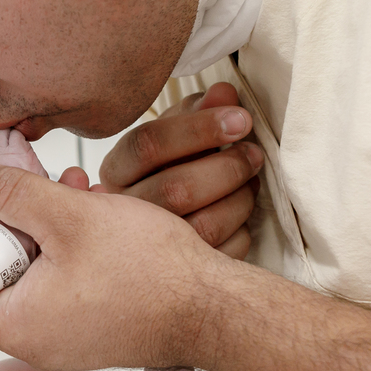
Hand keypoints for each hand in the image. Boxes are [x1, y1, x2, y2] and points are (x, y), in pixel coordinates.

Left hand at [0, 161, 234, 370]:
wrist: (213, 308)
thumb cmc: (149, 272)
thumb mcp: (68, 215)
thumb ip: (10, 194)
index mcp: (15, 324)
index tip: (1, 200)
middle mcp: (34, 341)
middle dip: (19, 219)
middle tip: (44, 188)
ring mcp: (64, 338)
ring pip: (34, 272)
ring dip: (50, 227)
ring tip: (78, 192)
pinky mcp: (91, 329)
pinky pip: (63, 285)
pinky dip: (71, 249)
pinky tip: (96, 217)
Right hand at [98, 83, 261, 258]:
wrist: (150, 226)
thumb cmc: (168, 168)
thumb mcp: (175, 134)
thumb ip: (197, 111)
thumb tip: (225, 93)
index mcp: (115, 170)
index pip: (147, 144)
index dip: (199, 129)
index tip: (241, 118)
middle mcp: (123, 213)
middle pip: (175, 190)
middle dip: (226, 168)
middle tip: (254, 154)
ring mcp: (147, 250)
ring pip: (201, 228)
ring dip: (239, 200)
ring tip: (252, 180)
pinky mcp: (176, 276)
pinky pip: (219, 256)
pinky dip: (241, 232)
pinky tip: (242, 215)